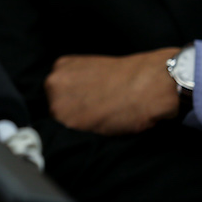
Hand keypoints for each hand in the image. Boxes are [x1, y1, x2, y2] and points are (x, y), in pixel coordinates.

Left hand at [44, 48, 180, 134]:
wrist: (149, 85)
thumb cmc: (129, 77)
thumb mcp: (93, 69)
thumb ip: (76, 81)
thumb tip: (73, 97)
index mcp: (60, 66)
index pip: (55, 90)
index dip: (72, 100)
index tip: (86, 102)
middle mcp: (53, 82)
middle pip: (54, 106)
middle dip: (71, 111)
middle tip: (94, 111)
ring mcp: (58, 103)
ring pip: (61, 122)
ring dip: (76, 124)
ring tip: (100, 117)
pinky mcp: (68, 123)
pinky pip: (71, 134)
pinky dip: (83, 133)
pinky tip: (100, 124)